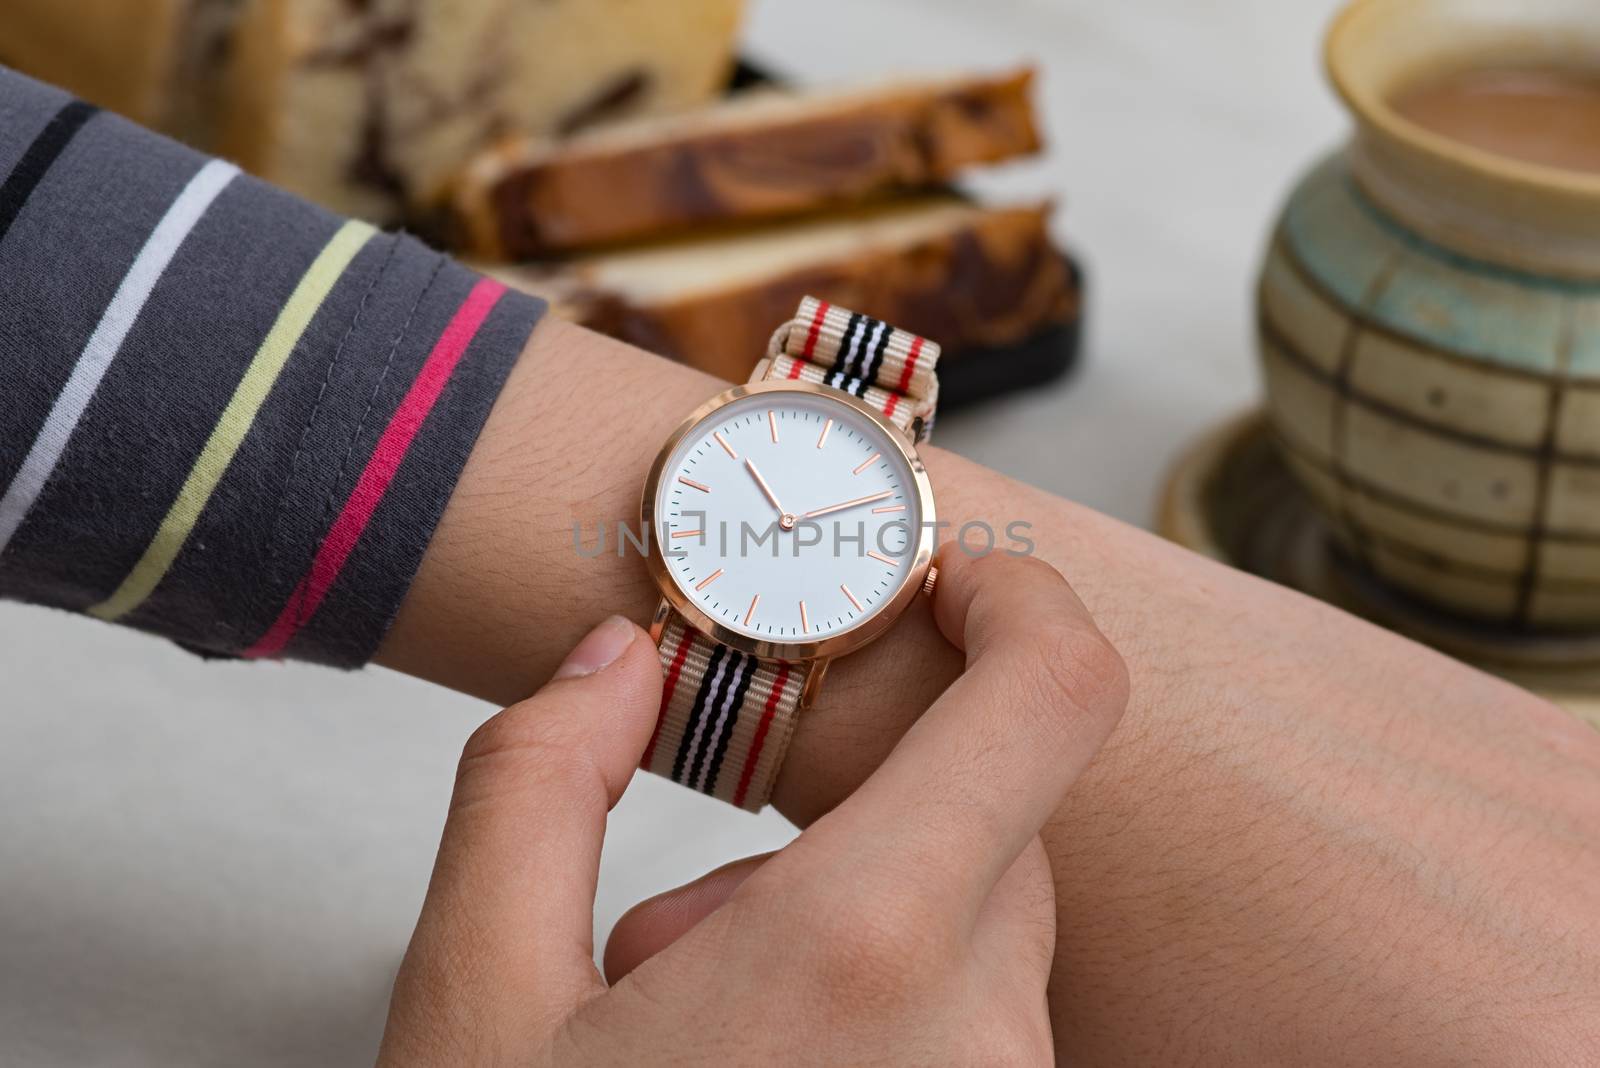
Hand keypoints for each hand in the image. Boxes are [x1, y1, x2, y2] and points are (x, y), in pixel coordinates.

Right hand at [383, 320, 1599, 1061]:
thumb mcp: (474, 1002)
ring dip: (849, 943)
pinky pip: (978, 1029)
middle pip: (982, 827)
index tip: (956, 579)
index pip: (1050, 700)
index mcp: (865, 952)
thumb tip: (618, 660)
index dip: (1020, 599)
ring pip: (971, 939)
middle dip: (842, 835)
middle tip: (679, 937)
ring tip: (694, 1041)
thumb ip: (535, 783)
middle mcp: (985, 1040)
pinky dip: (884, 1019)